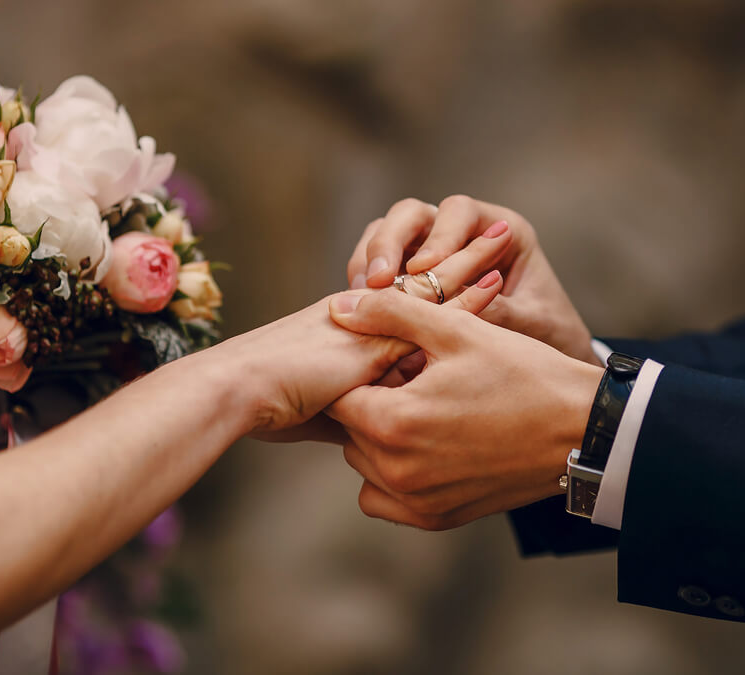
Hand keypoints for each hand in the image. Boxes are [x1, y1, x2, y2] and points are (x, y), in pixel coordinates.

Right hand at [234, 222, 513, 438]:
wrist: (240, 393)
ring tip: (504, 238)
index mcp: (350, 328)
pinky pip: (431, 308)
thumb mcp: (325, 411)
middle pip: (422, 282)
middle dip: (459, 259)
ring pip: (431, 283)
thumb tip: (374, 435)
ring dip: (469, 261)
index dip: (438, 287)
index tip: (472, 273)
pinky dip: (466, 296)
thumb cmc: (268, 404)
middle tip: (497, 236)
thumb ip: (357, 411)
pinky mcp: (378, 330)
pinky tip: (497, 281)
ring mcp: (372, 318)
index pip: (404, 302)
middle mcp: (364, 314)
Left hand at [326, 289, 603, 529]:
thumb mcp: (457, 330)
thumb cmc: (524, 374)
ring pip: (364, 464)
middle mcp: (397, 471)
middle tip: (418, 382)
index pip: (340, 395)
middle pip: (350, 431)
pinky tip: (429, 446)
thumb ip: (390, 314)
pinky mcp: (437, 519)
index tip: (398, 360)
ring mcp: (416, 501)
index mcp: (393, 422)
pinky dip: (394, 476)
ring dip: (381, 439)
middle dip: (373, 403)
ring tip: (428, 411)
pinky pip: (385, 500)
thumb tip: (339, 308)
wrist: (582, 430)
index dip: (364, 371)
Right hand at [346, 195, 601, 365]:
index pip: (459, 212)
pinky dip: (364, 282)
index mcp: (500, 229)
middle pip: (412, 215)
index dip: (438, 237)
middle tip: (377, 281)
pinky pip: (376, 265)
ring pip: (386, 234)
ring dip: (369, 260)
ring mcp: (430, 250)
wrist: (545, 366)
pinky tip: (360, 309)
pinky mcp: (407, 276)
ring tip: (361, 295)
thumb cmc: (548, 334)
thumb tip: (454, 307)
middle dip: (389, 242)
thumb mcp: (532, 323)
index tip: (423, 269)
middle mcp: (461, 232)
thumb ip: (499, 311)